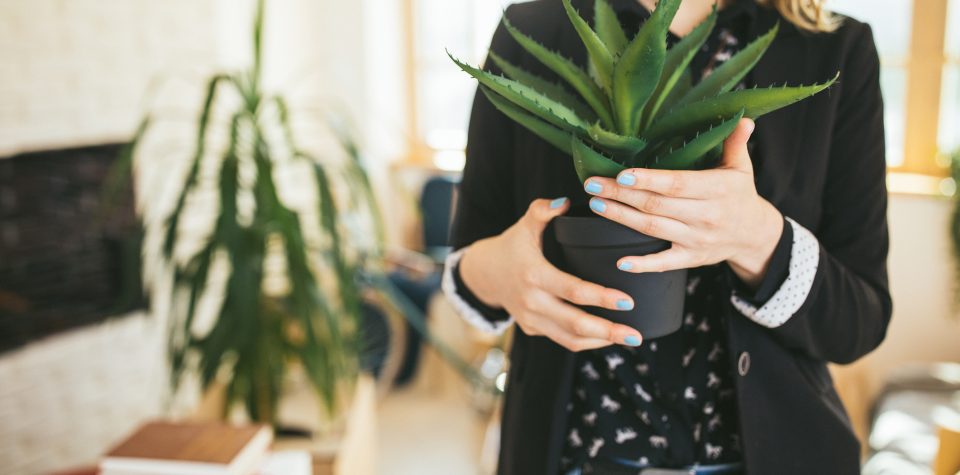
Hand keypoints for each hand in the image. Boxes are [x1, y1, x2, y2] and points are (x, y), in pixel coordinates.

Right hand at [459, 198, 644, 350]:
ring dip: (601, 342)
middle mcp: (532, 302)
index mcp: (534, 275)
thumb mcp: (524, 224)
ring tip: (628, 338)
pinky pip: (562, 340)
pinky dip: (586, 341)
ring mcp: (531, 319)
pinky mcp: (532, 329)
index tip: (628, 301)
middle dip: (608, 331)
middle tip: (636, 335)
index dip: (601, 297)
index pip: (573, 291)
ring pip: (569, 339)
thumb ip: (542, 210)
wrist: (484, 273)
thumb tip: (565, 201)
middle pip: (574, 324)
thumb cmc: (512, 245)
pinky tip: (607, 337)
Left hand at [583, 118, 782, 287]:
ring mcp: (697, 239)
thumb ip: (736, 143)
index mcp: (717, 189)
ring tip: (596, 204)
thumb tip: (742, 118)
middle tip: (592, 184)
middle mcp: (706, 216)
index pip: (677, 184)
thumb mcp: (742, 168)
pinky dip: (642, 264)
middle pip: (656, 205)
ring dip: (621, 217)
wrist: (754, 235)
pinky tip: (620, 261)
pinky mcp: (691, 258)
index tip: (621, 175)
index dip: (648, 180)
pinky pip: (664, 263)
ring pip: (653, 228)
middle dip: (621, 195)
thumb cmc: (740, 195)